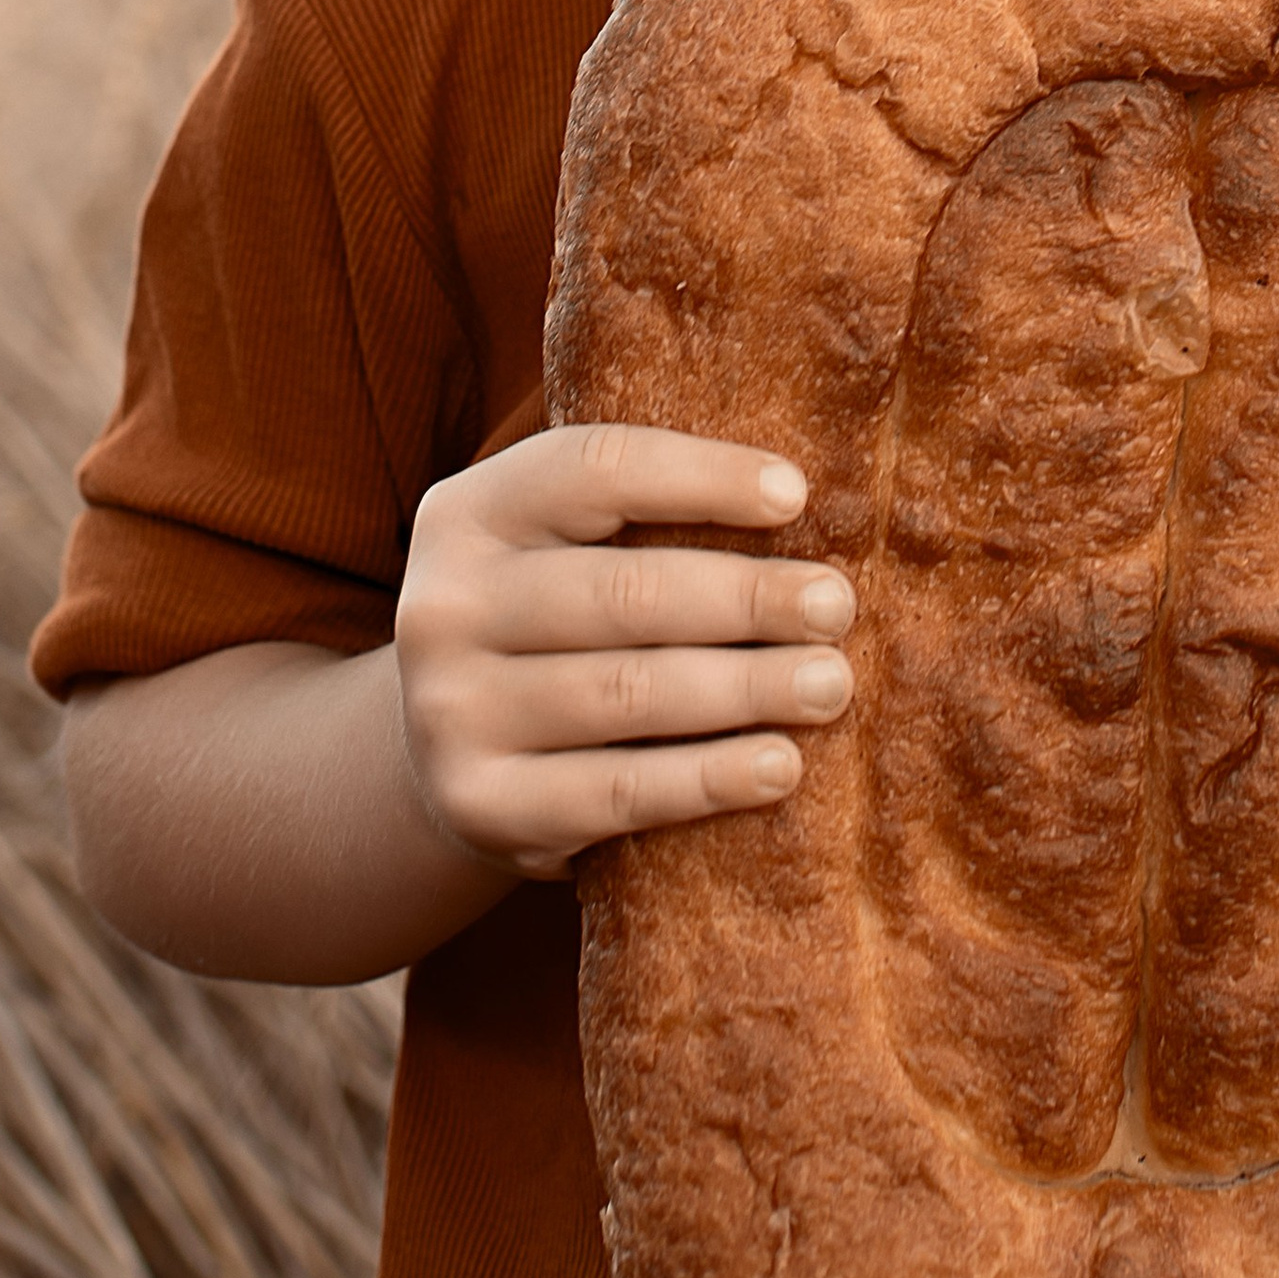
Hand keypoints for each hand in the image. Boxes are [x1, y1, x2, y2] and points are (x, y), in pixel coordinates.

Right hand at [393, 425, 854, 877]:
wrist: (448, 757)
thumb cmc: (551, 626)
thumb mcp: (559, 548)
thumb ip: (642, 512)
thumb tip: (804, 497)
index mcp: (468, 514)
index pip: (593, 470)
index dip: (701, 476)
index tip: (797, 495)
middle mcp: (441, 607)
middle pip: (623, 592)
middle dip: (746, 598)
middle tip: (836, 605)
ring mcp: (453, 713)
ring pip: (628, 692)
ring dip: (748, 687)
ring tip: (831, 682)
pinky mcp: (482, 807)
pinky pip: (618, 791)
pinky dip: (709, 777)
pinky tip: (782, 765)